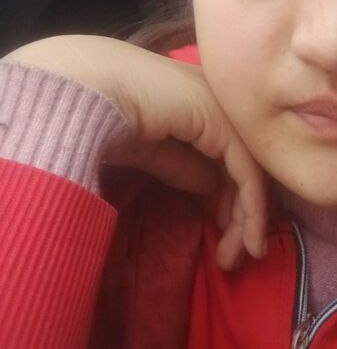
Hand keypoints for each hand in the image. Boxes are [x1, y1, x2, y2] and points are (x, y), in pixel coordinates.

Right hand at [4, 34, 267, 269]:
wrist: (75, 92)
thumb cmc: (93, 114)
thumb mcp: (143, 148)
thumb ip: (177, 163)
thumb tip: (210, 184)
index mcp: (193, 99)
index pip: (227, 153)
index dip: (229, 197)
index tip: (223, 238)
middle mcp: (214, 98)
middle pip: (241, 161)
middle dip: (240, 212)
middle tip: (231, 256)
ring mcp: (219, 105)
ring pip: (248, 168)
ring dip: (246, 217)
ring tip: (234, 257)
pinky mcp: (220, 119)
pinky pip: (246, 169)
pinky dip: (250, 207)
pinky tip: (246, 238)